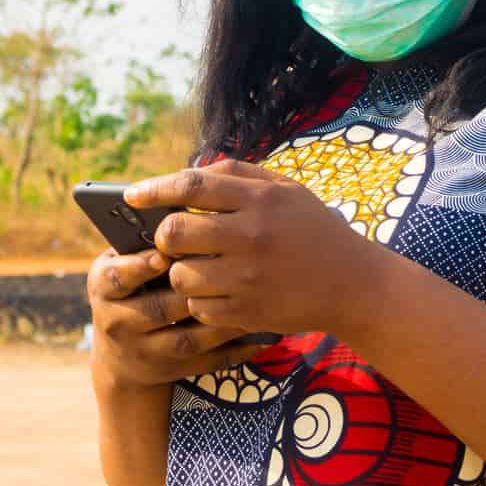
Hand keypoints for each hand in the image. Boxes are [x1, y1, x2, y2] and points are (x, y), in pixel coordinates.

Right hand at [85, 244, 259, 391]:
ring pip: (187, 339)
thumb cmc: (133, 285)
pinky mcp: (170, 371)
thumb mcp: (122, 262)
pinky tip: (261, 334)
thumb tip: (181, 203)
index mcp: (104, 286)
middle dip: (190, 290)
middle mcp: (118, 322)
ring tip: (252, 297)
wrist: (121, 356)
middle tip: (225, 268)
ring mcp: (145, 351)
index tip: (163, 255)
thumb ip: (143, 239)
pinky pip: (207, 362)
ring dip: (222, 319)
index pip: (117, 277)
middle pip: (157, 308)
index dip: (139, 268)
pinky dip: (236, 350)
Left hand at [125, 157, 384, 338]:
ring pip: (180, 274)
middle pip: (174, 232)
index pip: (191, 186)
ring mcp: (248, 277)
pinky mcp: (247, 312)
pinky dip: (199, 299)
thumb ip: (239, 176)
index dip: (155, 188)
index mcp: (260, 199)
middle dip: (164, 235)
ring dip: (180, 270)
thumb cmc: (314, 230)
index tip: (132, 194)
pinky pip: (198, 306)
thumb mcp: (287, 190)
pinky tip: (217, 290)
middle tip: (173, 238)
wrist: (353, 284)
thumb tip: (189, 174)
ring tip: (199, 266)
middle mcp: (251, 236)